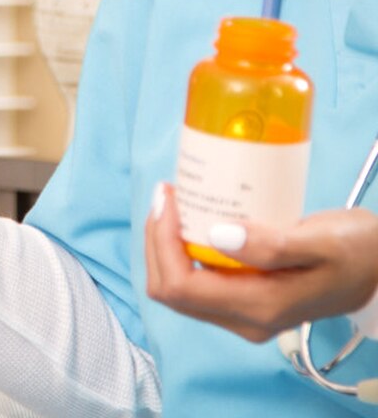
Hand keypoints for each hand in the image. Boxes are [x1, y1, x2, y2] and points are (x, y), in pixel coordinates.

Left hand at [145, 182, 377, 340]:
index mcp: (258, 308)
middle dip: (157, 239)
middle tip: (169, 193)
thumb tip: (216, 235)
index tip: (170, 197)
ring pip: (178, 283)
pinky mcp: (244, 294)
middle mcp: (244, 317)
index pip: (180, 287)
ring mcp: (242, 309)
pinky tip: (195, 213)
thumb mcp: (319, 242)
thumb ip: (270, 245)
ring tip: (177, 199)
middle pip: (170, 289)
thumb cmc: (354, 251)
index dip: (161, 242)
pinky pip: (196, 275)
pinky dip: (183, 244)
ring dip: (166, 241)